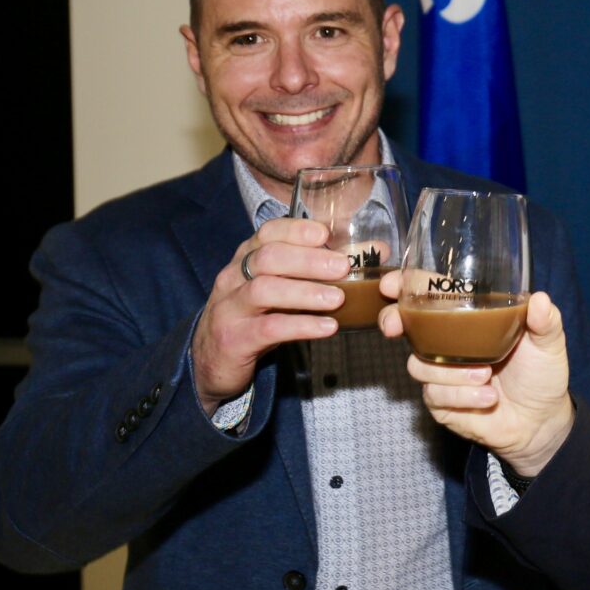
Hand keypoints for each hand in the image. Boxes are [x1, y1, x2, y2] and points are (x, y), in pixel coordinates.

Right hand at [192, 217, 349, 413]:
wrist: (212, 359)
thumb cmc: (257, 315)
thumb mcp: (283, 287)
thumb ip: (322, 269)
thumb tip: (377, 249)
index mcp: (248, 257)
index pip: (268, 232)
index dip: (297, 230)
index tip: (326, 234)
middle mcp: (235, 276)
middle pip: (269, 257)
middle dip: (308, 259)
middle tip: (343, 266)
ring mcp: (231, 306)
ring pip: (264, 289)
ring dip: (305, 291)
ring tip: (338, 298)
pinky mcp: (234, 337)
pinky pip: (268, 328)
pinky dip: (300, 326)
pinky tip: (326, 328)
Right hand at [380, 273, 574, 475]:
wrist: (541, 421)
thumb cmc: (541, 375)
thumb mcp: (549, 343)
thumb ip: (546, 320)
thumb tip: (540, 299)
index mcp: (469, 319)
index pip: (431, 294)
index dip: (405, 285)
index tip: (391, 284)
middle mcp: (448, 343)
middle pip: (404, 324)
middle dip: (393, 321)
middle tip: (397, 327)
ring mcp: (441, 373)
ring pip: (419, 364)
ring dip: (452, 371)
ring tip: (486, 375)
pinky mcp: (441, 403)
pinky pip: (435, 394)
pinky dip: (462, 395)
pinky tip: (487, 398)